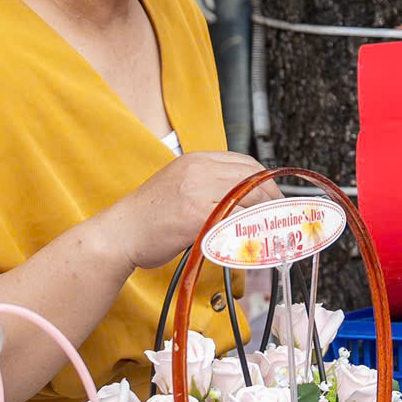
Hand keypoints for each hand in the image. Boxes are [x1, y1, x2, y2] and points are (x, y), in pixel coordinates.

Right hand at [99, 151, 269, 271]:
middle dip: (274, 201)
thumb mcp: (181, 187)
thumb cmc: (147, 218)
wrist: (119, 234)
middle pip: (253, 180)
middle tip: (282, 219)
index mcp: (196, 160)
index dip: (267, 183)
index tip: (276, 199)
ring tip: (273, 232)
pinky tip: (254, 241)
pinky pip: (235, 220)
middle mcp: (199, 169)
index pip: (247, 164)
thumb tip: (245, 201)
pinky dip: (250, 231)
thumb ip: (210, 187)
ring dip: (267, 217)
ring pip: (249, 199)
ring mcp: (197, 190)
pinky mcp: (196, 214)